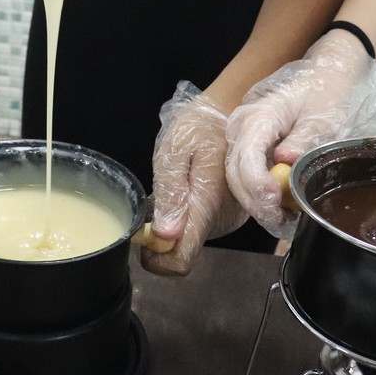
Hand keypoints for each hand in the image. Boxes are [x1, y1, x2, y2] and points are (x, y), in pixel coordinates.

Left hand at [142, 82, 246, 276]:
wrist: (230, 114)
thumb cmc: (199, 128)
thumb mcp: (176, 151)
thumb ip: (171, 191)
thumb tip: (164, 234)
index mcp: (206, 206)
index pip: (182, 258)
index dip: (158, 261)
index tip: (144, 241)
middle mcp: (221, 219)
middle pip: (184, 249)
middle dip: (164, 234)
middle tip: (158, 196)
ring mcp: (229, 219)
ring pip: (192, 237)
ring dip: (176, 221)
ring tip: (176, 185)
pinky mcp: (231, 214)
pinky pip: (203, 225)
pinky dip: (189, 214)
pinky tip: (188, 186)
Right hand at [225, 30, 375, 234]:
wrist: (323, 78)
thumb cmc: (324, 94)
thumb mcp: (322, 117)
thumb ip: (303, 138)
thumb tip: (286, 161)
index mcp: (259, 116)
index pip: (246, 155)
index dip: (256, 183)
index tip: (274, 202)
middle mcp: (242, 127)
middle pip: (235, 172)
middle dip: (255, 201)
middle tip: (279, 220)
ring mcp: (243, 139)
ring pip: (237, 178)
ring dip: (257, 203)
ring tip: (283, 220)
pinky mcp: (249, 149)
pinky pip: (247, 176)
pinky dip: (260, 196)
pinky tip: (280, 210)